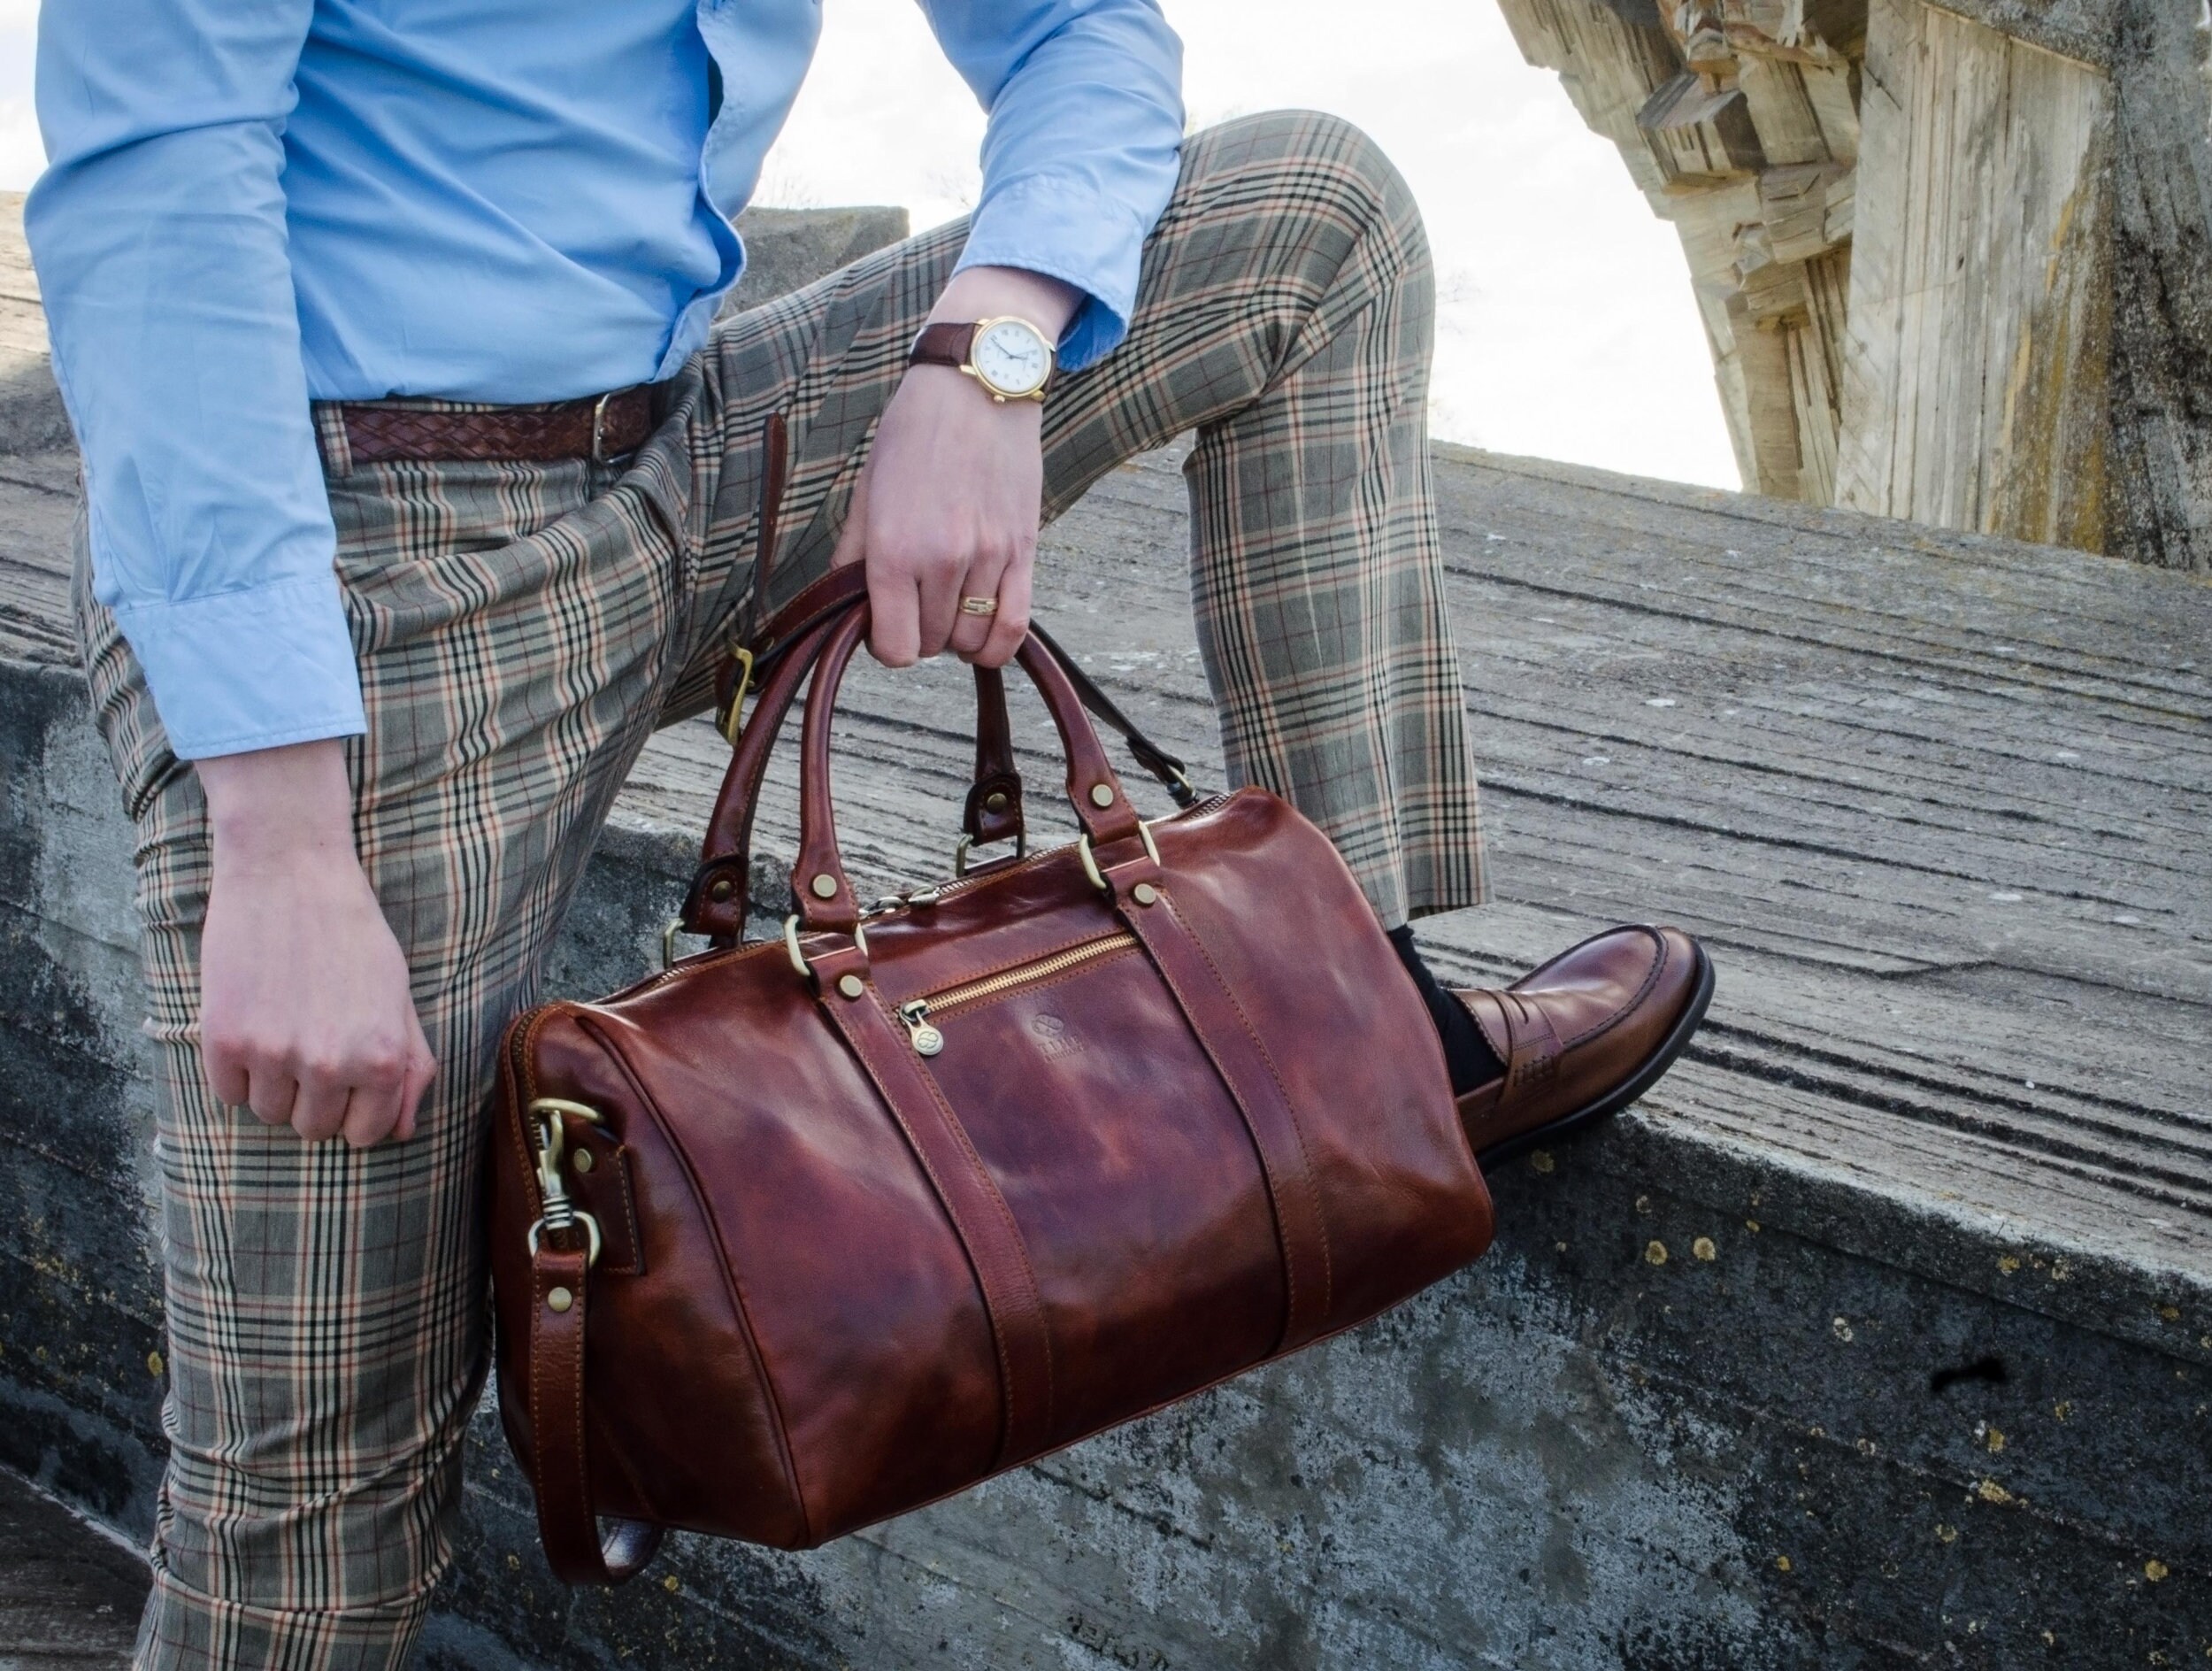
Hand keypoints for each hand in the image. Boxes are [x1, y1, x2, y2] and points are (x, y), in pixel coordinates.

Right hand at [197, 740, 435, 1146]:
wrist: (289, 872)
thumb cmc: (353, 932)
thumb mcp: (398, 996)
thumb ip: (410, 1065)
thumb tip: (404, 1132)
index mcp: (383, 1058)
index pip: (366, 1133)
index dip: (356, 1111)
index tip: (347, 1084)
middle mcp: (332, 1065)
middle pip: (315, 1128)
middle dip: (316, 1097)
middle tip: (313, 1043)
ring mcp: (275, 1056)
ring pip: (271, 1114)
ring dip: (275, 1084)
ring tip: (284, 1027)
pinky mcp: (225, 1041)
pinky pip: (230, 1094)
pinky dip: (238, 1071)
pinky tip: (254, 1023)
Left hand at [832, 266, 1079, 669]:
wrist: (977, 386)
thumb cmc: (914, 433)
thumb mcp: (867, 492)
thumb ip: (853, 558)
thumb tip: (847, 609)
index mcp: (894, 549)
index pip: (894, 647)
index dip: (886, 644)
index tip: (886, 622)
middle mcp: (942, 560)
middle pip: (932, 645)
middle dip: (921, 632)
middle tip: (916, 600)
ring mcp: (988, 557)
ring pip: (972, 638)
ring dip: (957, 634)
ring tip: (948, 606)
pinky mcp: (1024, 550)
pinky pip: (1015, 625)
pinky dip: (997, 643)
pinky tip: (983, 633)